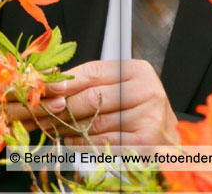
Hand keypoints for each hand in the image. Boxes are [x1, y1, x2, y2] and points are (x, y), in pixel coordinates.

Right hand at [0, 79, 66, 172]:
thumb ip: (1, 76)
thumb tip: (39, 64)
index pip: (0, 74)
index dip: (27, 73)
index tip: (52, 72)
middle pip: (5, 93)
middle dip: (36, 90)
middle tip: (61, 88)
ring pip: (8, 115)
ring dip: (37, 110)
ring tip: (59, 106)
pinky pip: (7, 134)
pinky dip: (27, 128)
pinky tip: (43, 123)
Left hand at [53, 60, 179, 146]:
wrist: (166, 137)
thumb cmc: (136, 108)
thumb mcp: (118, 86)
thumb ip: (89, 82)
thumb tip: (51, 81)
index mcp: (138, 70)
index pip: (94, 72)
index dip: (67, 81)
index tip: (47, 89)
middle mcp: (147, 90)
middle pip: (92, 97)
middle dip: (63, 106)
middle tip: (45, 112)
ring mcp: (148, 116)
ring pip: (95, 122)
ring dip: (69, 126)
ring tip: (55, 126)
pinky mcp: (145, 141)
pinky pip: (103, 141)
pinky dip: (82, 142)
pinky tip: (72, 139)